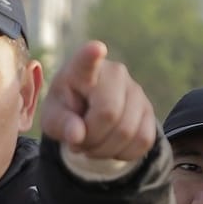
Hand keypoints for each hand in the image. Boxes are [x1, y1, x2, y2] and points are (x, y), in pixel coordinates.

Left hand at [40, 40, 157, 165]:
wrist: (87, 116)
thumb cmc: (65, 111)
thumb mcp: (53, 118)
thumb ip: (61, 124)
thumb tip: (78, 135)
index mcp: (81, 69)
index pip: (87, 60)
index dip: (92, 56)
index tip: (95, 49)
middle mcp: (114, 73)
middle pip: (109, 114)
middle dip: (91, 138)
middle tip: (78, 142)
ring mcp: (136, 90)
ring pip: (128, 131)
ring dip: (104, 150)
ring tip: (91, 145)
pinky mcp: (149, 110)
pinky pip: (144, 140)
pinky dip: (123, 154)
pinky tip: (109, 147)